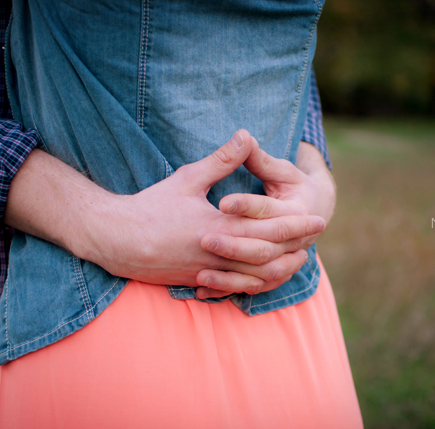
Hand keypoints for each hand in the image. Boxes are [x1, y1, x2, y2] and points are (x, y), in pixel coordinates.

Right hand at [82, 131, 325, 291]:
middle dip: (296, 246)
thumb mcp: (188, 179)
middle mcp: (219, 254)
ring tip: (298, 258)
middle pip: (269, 256)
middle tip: (316, 237)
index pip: (269, 228)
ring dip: (281, 269)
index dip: (296, 224)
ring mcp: (210, 273)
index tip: (317, 218)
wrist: (116, 240)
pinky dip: (256, 284)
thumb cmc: (151, 207)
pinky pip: (236, 289)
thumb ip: (221, 160)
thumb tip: (245, 134)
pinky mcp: (200, 283)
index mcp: (220, 227)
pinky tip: (265, 278)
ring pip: (255, 278)